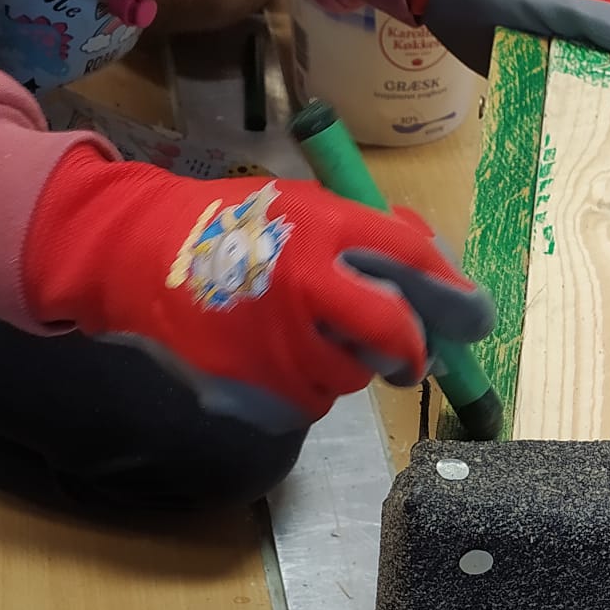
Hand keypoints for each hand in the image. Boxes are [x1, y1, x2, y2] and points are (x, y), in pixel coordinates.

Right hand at [22, 148, 492, 429]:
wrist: (134, 257)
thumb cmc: (234, 227)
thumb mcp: (305, 207)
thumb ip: (373, 240)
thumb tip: (447, 283)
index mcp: (322, 232)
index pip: (413, 265)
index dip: (455, 297)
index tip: (475, 320)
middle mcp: (304, 289)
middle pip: (393, 340)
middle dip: (409, 351)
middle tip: (406, 355)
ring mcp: (275, 348)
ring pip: (350, 377)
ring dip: (344, 363)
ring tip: (297, 332)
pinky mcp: (252, 393)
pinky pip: (309, 402)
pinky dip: (304, 385)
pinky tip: (269, 354)